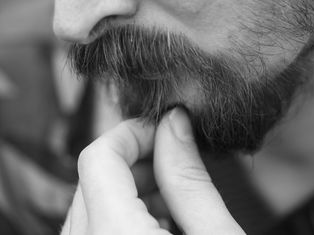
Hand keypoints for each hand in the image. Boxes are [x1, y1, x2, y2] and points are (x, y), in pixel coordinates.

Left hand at [61, 108, 244, 234]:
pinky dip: (122, 214)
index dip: (132, 133)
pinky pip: (92, 228)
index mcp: (115, 234)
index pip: (98, 157)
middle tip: (176, 163)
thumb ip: (189, 178)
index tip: (164, 131)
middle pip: (92, 177)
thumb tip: (174, 123)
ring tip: (174, 199)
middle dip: (136, 161)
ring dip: (130, 188)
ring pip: (90, 203)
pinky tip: (160, 224)